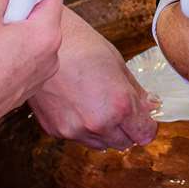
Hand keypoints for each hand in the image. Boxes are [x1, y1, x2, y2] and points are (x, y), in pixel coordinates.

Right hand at [28, 14, 159, 148]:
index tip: (144, 118)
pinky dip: (83, 127)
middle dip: (127, 129)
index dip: (146, 125)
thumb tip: (150, 106)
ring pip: (101, 144)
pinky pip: (78, 137)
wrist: (39, 43)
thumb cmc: (78, 44)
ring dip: (105, 131)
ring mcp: (75, 129)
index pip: (144, 134)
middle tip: (121, 109)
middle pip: (124, 143)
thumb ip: (135, 92)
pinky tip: (79, 105)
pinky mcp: (55, 130)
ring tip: (97, 105)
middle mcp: (98, 123)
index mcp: (119, 105)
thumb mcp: (117, 63)